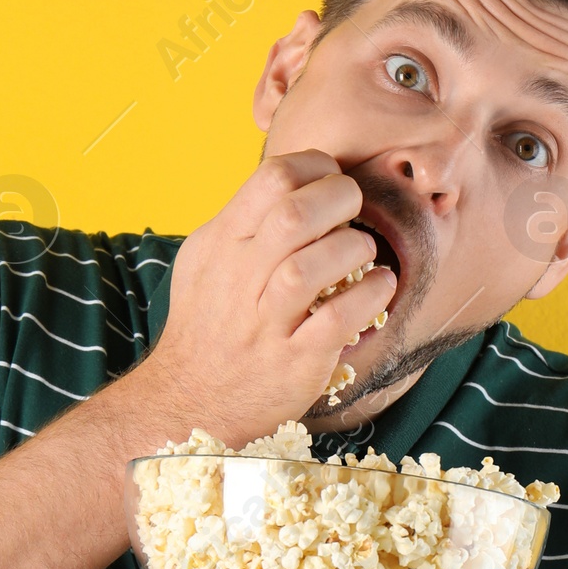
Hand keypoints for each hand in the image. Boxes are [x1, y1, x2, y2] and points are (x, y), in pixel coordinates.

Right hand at [138, 149, 395, 446]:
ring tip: (364, 257)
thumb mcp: (206, 261)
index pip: (272, 178)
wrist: (189, 401)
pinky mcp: (294, 361)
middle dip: (340, 199)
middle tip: (354, 211)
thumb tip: (293, 182)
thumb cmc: (207, 325)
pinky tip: (379, 288)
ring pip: (313, 265)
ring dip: (354, 250)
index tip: (331, 180)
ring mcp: (265, 322)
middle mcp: (239, 278)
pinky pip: (336, 320)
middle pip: (295, 213)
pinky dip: (369, 297)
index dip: (316, 167)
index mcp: (222, 243)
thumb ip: (243, 222)